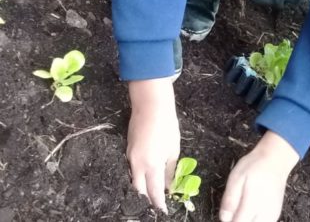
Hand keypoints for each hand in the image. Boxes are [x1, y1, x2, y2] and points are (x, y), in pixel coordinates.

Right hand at [126, 79, 180, 212]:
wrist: (150, 105)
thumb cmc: (167, 126)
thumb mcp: (173, 150)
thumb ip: (170, 170)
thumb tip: (169, 186)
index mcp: (151, 165)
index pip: (154, 192)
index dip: (158, 204)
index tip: (163, 211)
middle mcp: (137, 164)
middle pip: (139, 189)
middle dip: (146, 199)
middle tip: (156, 204)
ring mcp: (130, 156)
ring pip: (133, 179)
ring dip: (141, 187)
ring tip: (152, 192)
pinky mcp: (128, 149)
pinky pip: (131, 168)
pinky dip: (138, 175)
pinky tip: (146, 176)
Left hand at [219, 131, 299, 221]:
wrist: (276, 159)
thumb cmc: (255, 165)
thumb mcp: (236, 178)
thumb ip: (230, 200)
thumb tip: (224, 218)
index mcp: (253, 204)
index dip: (229, 220)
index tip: (226, 212)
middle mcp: (265, 214)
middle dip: (238, 219)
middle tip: (233, 207)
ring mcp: (272, 215)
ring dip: (246, 219)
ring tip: (242, 204)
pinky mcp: (275, 214)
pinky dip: (253, 218)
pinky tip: (249, 208)